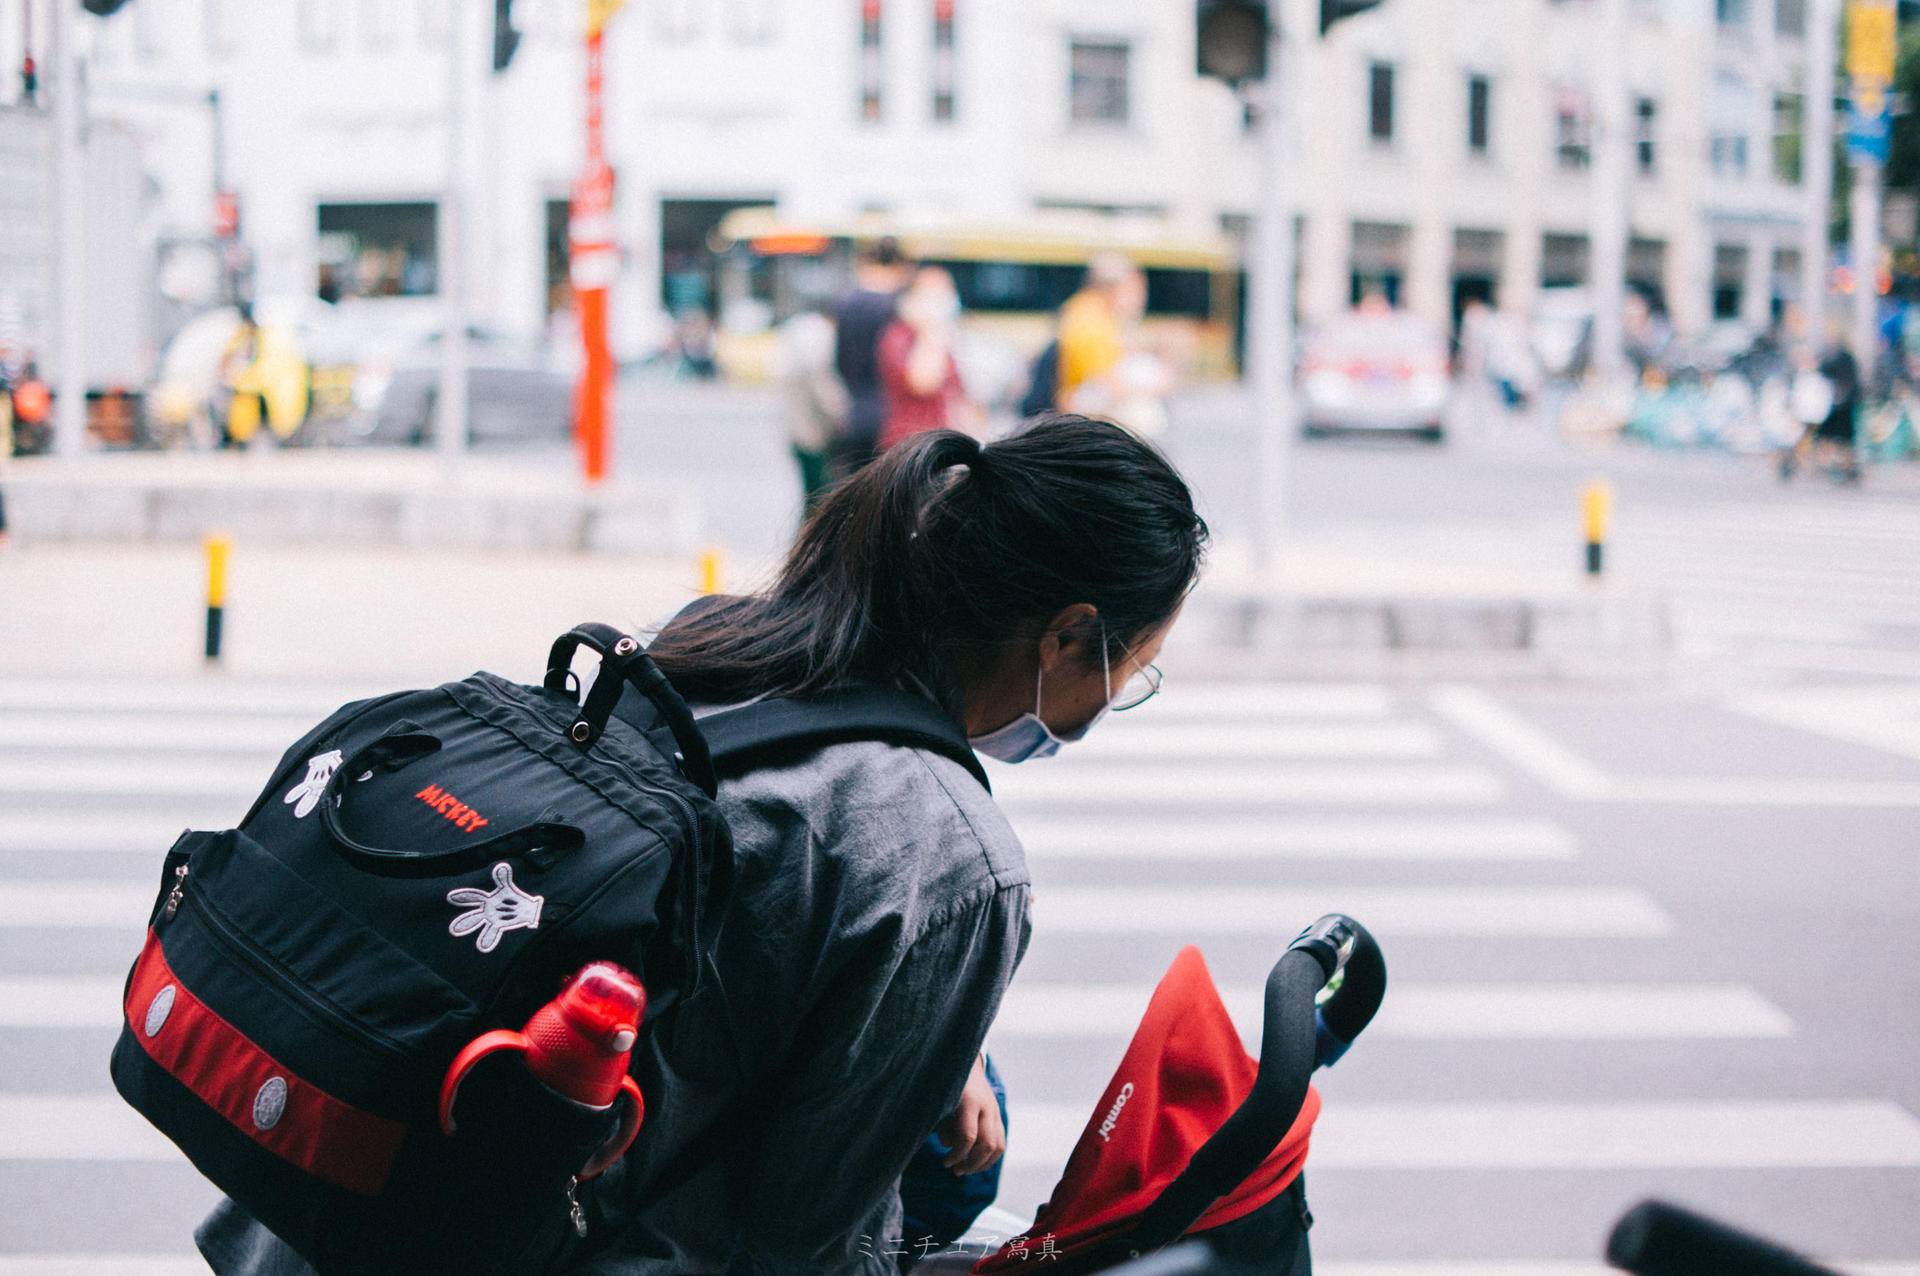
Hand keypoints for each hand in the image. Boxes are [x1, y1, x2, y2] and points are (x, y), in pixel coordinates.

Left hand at [938, 1054, 1004, 1174]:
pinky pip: (1000, 1142)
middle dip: (971, 1163)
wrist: (965, 1063)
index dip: (958, 1154)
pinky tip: (974, 1162)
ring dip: (982, 1164)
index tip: (945, 1161)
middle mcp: (987, 1107)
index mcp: (970, 1101)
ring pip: (998, 1146)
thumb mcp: (940, 1102)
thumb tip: (948, 1146)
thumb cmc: (946, 1085)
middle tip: (955, 1170)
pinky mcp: (998, 1116)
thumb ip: (942, 1126)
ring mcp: (995, 1112)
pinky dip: (989, 1157)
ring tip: (965, 1169)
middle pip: (987, 1145)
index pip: (969, 1136)